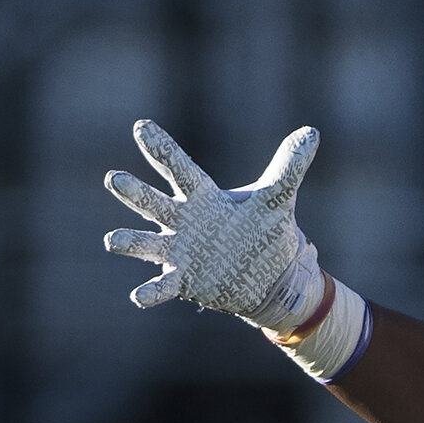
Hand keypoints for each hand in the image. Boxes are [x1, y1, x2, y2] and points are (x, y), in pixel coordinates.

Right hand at [103, 120, 324, 332]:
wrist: (269, 276)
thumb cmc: (263, 231)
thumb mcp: (278, 198)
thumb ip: (290, 167)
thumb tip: (311, 131)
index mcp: (203, 197)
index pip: (180, 168)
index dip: (162, 148)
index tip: (140, 126)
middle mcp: (184, 222)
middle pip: (155, 203)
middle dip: (135, 192)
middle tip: (113, 177)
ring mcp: (180, 252)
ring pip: (149, 244)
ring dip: (131, 242)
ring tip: (112, 240)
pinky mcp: (184, 280)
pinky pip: (162, 287)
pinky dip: (150, 292)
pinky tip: (139, 296)